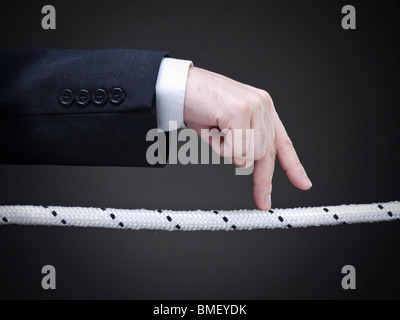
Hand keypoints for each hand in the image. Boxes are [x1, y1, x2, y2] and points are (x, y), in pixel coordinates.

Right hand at [183, 66, 311, 209]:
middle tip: (262, 202)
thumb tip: (245, 163)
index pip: (282, 141)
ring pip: (250, 155)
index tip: (303, 183)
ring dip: (227, 152)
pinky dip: (218, 146)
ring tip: (214, 133)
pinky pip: (234, 149)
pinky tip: (211, 128)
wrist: (177, 86)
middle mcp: (262, 105)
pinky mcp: (239, 111)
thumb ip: (241, 146)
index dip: (293, 165)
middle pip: (266, 154)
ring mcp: (252, 107)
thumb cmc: (197, 106)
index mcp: (262, 108)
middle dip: (262, 180)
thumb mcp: (225, 129)